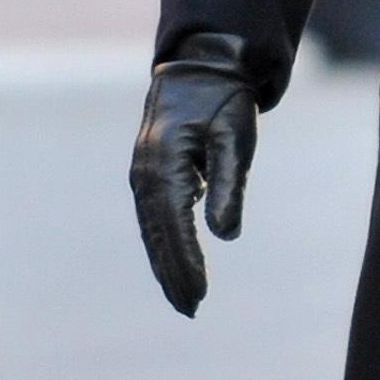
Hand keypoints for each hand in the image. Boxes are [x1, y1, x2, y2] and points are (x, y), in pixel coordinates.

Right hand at [130, 32, 257, 317]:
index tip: (199, 295)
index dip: (186, 263)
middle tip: (190, 311)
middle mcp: (146, 175)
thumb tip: (226, 235)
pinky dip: (165, 245)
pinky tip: (179, 266)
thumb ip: (230, 185)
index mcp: (164, 167)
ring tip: (185, 299)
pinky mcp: (152, 175)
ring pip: (153, 231)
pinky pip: (156, 219)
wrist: (203, 68)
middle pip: (157, 236)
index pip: (174, 227)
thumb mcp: (235, 140)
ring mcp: (144, 175)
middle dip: (173, 275)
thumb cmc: (225, 103)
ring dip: (167, 265)